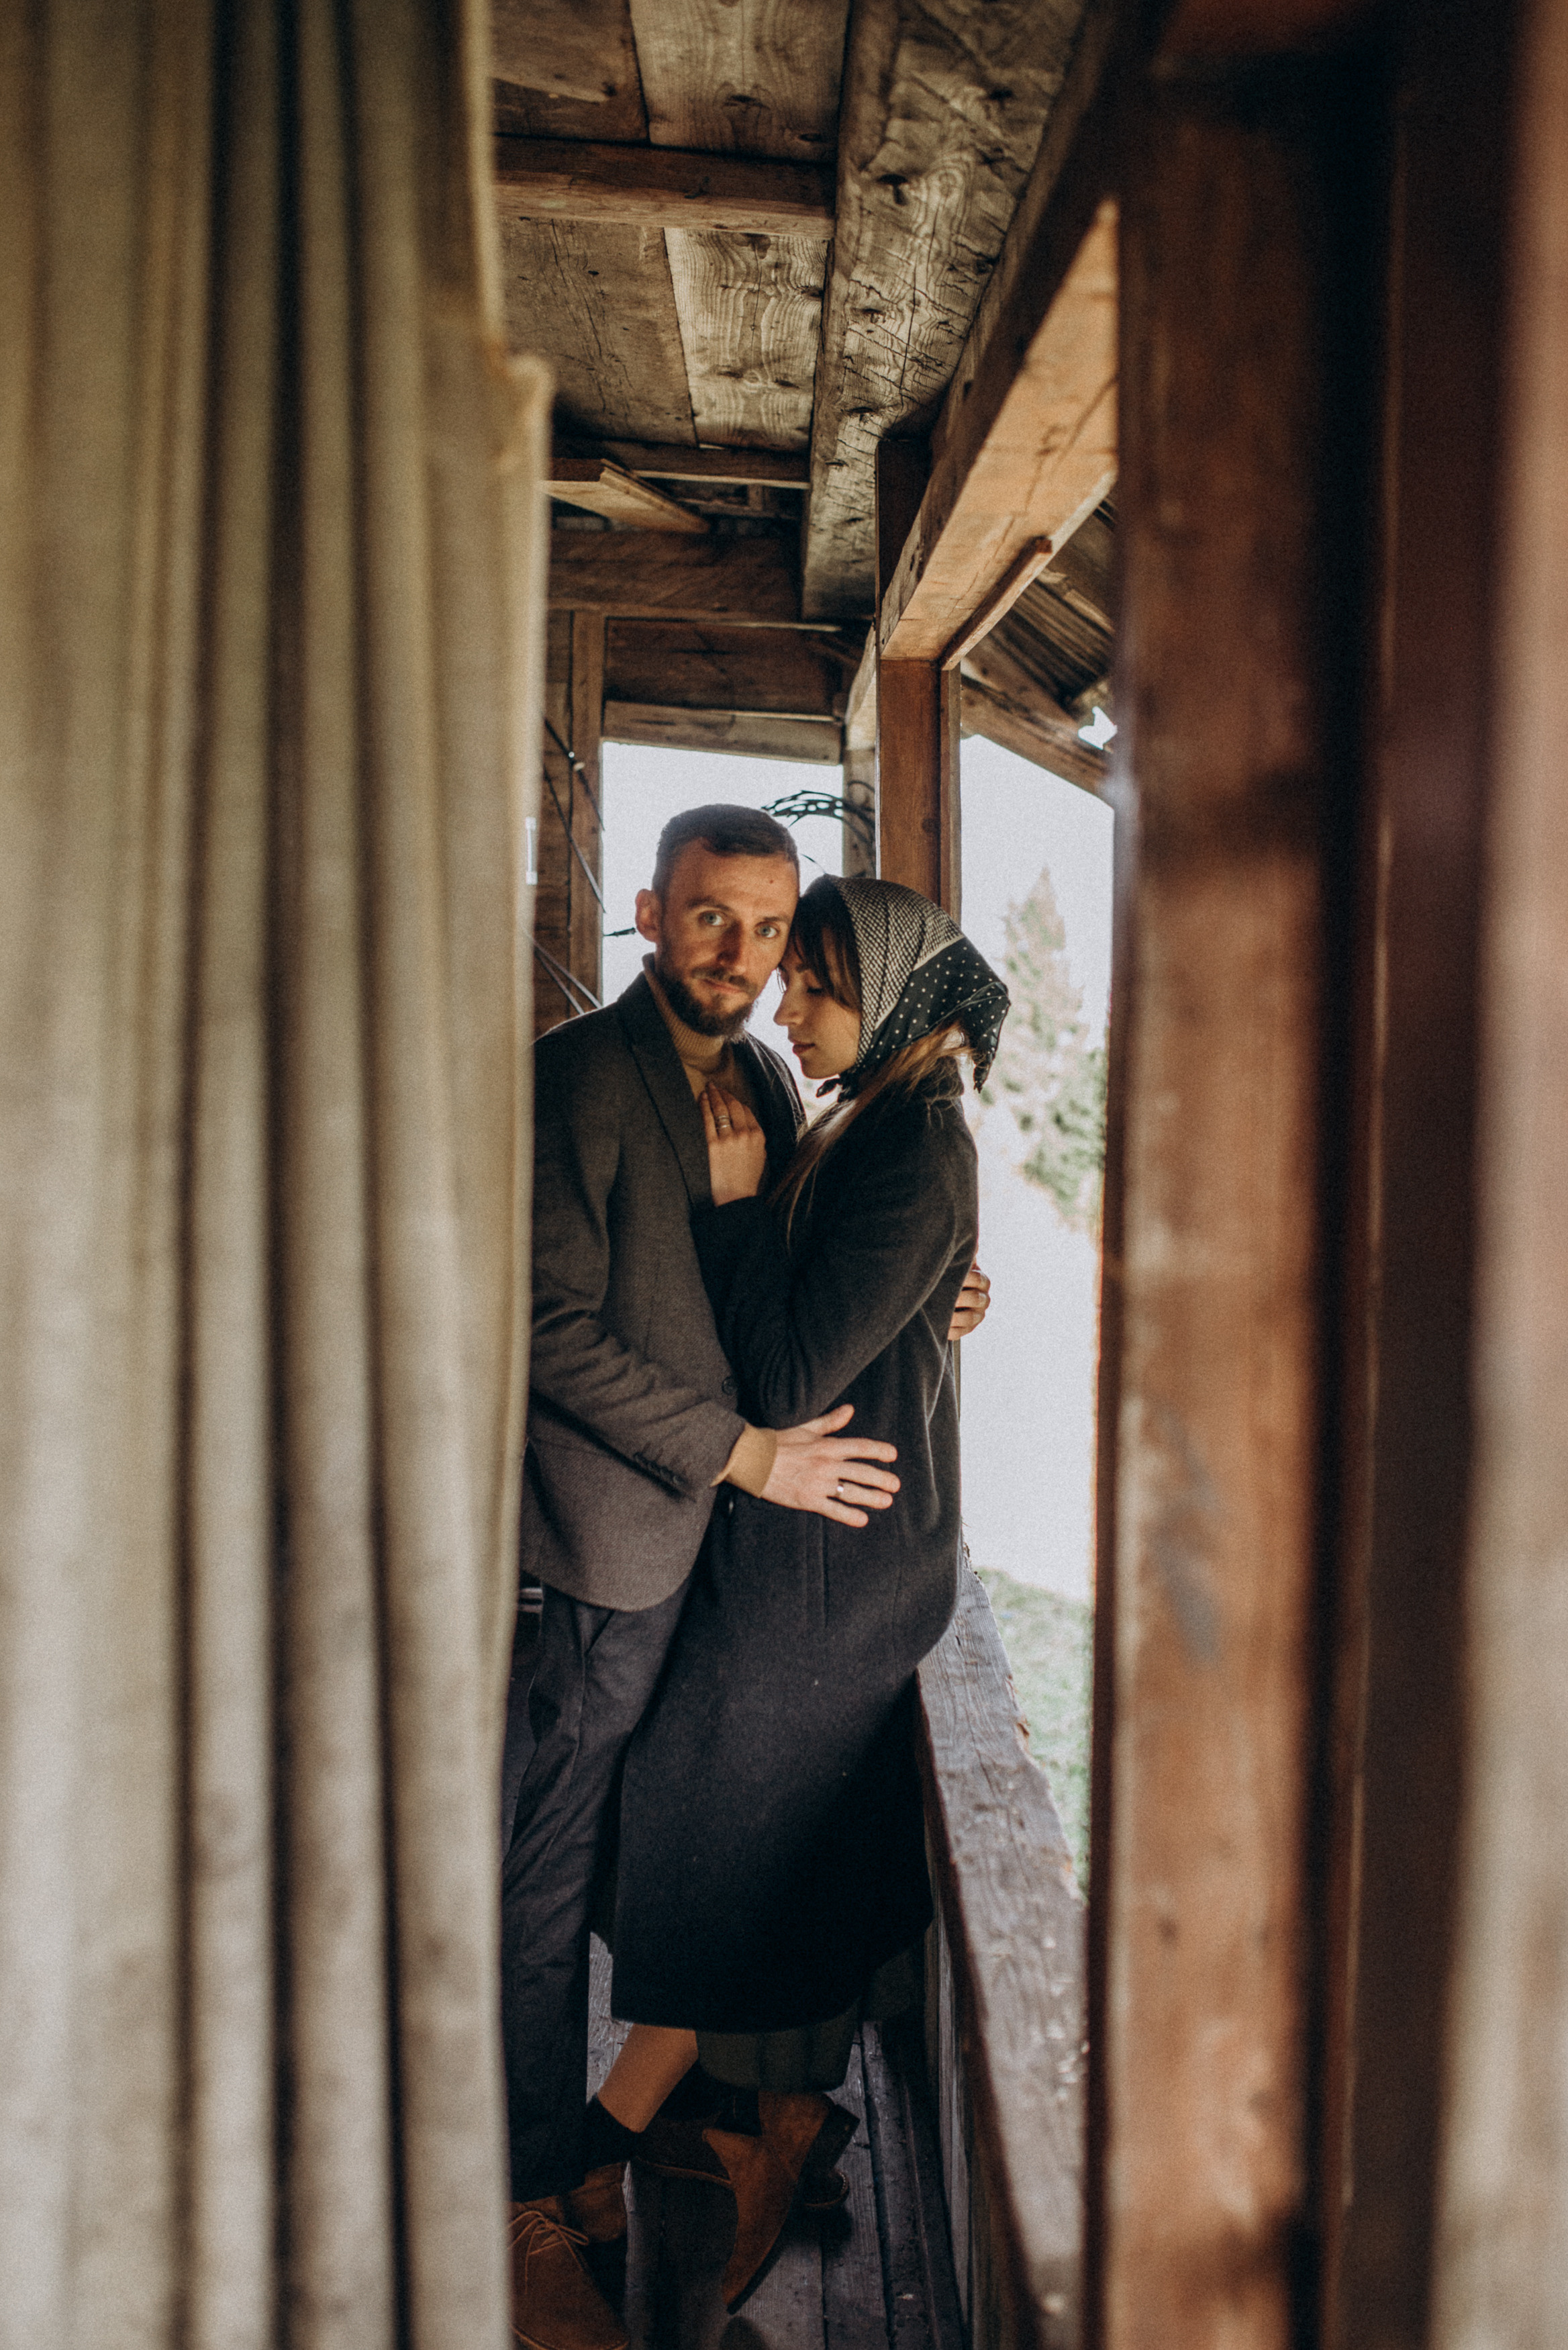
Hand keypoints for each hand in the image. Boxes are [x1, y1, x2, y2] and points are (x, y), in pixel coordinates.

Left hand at [701, 1082, 766, 1203]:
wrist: (735, 1198)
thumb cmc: (746, 1181)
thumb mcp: (760, 1158)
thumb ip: (756, 1140)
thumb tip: (747, 1125)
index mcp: (758, 1136)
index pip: (745, 1110)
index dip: (735, 1099)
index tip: (727, 1095)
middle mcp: (745, 1134)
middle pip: (732, 1105)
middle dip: (723, 1093)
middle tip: (714, 1086)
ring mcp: (728, 1139)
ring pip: (720, 1109)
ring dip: (712, 1095)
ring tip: (707, 1089)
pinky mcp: (712, 1145)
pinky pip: (707, 1119)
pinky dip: (703, 1106)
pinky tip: (700, 1099)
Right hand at [760, 1402, 899, 1526]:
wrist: (753, 1459)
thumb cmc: (778, 1442)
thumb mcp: (806, 1428)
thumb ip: (830, 1421)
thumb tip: (850, 1409)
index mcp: (828, 1446)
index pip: (861, 1447)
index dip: (879, 1451)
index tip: (893, 1455)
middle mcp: (827, 1465)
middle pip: (862, 1473)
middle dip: (882, 1479)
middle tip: (895, 1485)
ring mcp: (819, 1484)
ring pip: (852, 1492)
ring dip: (871, 1497)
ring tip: (886, 1502)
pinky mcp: (808, 1500)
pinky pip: (833, 1510)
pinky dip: (849, 1516)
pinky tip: (862, 1520)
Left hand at [948, 1258, 991, 1339]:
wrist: (945, 1295)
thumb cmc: (952, 1275)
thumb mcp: (958, 1264)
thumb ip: (964, 1255)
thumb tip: (973, 1242)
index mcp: (981, 1281)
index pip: (978, 1278)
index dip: (966, 1277)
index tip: (952, 1277)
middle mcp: (983, 1299)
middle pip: (976, 1299)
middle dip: (960, 1297)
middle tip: (944, 1295)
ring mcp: (976, 1316)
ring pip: (969, 1318)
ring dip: (955, 1316)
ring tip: (941, 1312)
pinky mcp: (967, 1329)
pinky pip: (960, 1332)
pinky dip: (950, 1330)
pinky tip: (941, 1326)